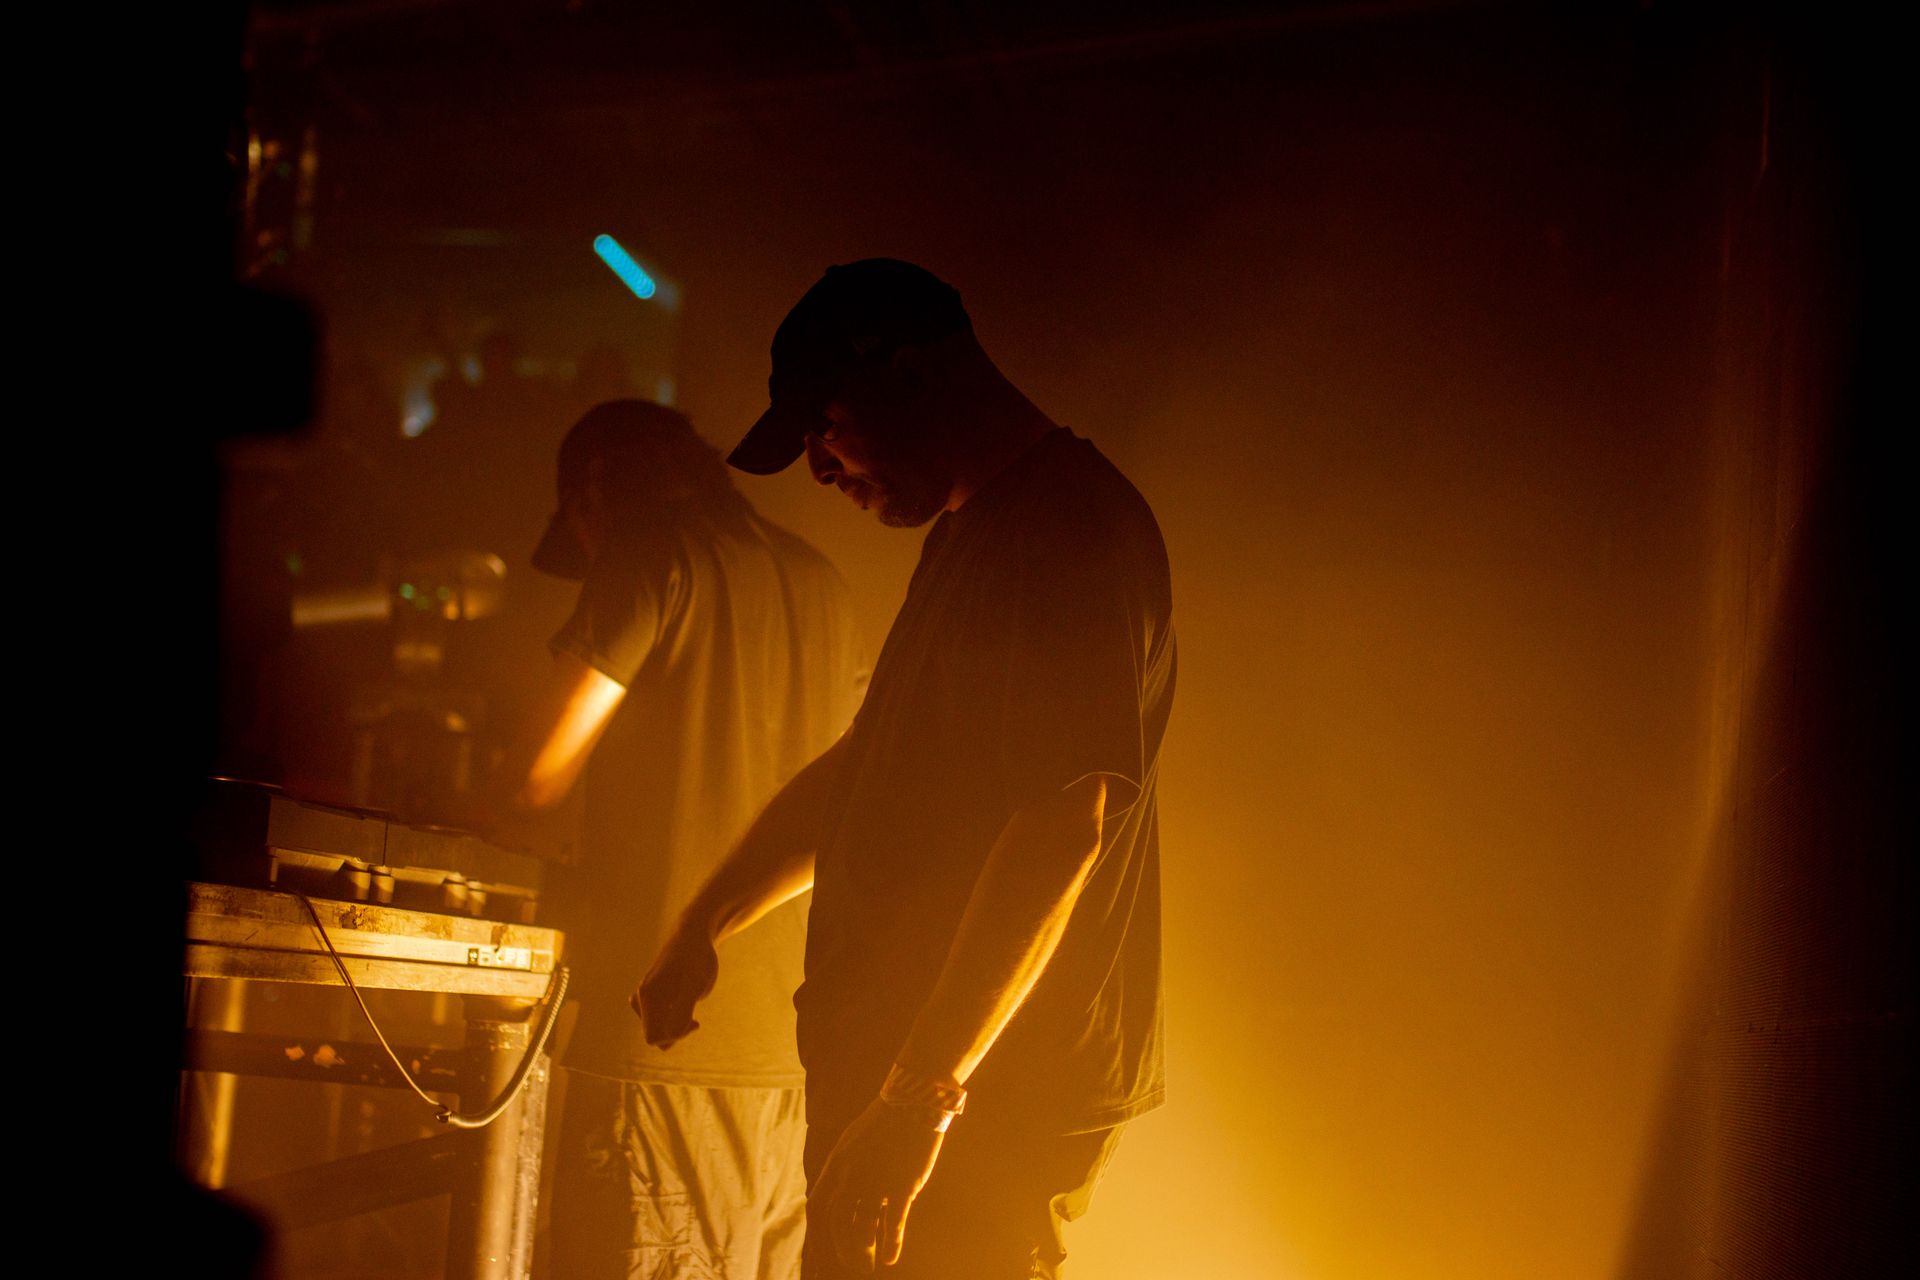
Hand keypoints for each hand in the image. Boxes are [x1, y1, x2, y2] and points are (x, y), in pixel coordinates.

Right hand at [631, 924, 718, 1047]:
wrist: (693, 935)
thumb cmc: (696, 960)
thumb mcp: (695, 986)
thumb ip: (682, 1012)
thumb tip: (667, 1037)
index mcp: (647, 998)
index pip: (654, 1038)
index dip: (676, 1036)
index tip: (694, 1021)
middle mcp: (640, 998)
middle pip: (655, 1035)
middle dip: (676, 1032)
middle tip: (695, 1018)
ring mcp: (644, 996)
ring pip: (657, 1027)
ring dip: (675, 1024)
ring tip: (691, 1008)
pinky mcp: (651, 994)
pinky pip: (659, 1019)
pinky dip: (673, 1017)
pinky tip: (685, 1003)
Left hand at [812, 1096, 946, 1271]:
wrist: (913, 1101)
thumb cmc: (885, 1121)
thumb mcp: (852, 1141)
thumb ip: (843, 1168)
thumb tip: (837, 1192)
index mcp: (837, 1163)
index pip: (816, 1205)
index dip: (816, 1230)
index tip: (822, 1248)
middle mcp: (852, 1175)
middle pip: (836, 1222)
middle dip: (840, 1247)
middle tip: (850, 1262)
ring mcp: (876, 1181)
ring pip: (863, 1228)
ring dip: (864, 1250)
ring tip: (869, 1263)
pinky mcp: (902, 1186)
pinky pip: (893, 1224)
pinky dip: (890, 1244)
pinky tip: (890, 1258)